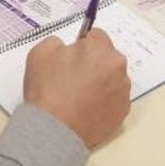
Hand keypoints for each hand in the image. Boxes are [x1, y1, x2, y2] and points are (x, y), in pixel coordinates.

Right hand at [22, 28, 130, 147]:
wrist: (53, 130)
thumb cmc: (47, 90)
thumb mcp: (41, 53)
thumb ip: (58, 42)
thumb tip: (67, 49)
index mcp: (101, 49)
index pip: (97, 36)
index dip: (83, 45)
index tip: (73, 57)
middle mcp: (118, 68)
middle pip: (107, 57)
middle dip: (94, 63)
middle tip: (74, 77)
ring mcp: (123, 92)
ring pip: (112, 79)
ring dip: (101, 82)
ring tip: (79, 96)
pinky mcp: (122, 112)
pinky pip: (114, 99)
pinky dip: (103, 101)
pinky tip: (86, 108)